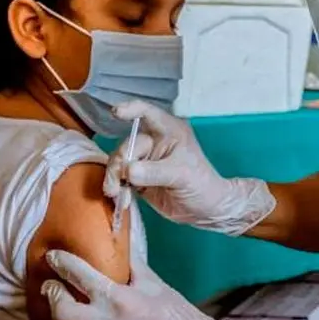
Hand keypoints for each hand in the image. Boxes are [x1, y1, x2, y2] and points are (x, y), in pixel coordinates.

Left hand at [42, 250, 280, 319]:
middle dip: (52, 295)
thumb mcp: (152, 282)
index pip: (80, 274)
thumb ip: (131, 265)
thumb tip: (121, 243)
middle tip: (50, 287)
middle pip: (62, 310)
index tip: (53, 256)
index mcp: (118, 297)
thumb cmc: (171, 312)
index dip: (61, 262)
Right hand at [103, 100, 276, 235]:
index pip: (148, 113)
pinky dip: (117, 188)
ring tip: (115, 194)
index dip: (131, 109)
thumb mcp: (181, 175)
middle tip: (116, 185)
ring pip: (119, 162)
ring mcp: (145, 160)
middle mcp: (154, 141)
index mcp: (169, 131)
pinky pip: (120, 178)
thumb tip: (128, 170)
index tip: (116, 113)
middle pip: (127, 145)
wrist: (204, 209)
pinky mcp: (138, 177)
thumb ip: (154, 172)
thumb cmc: (201, 184)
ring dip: (113, 178)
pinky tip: (122, 201)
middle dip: (119, 165)